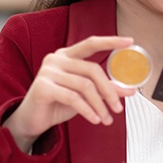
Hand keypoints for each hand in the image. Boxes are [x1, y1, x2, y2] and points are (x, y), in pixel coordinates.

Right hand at [4, 35, 136, 151]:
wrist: (32, 120)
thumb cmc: (58, 103)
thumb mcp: (85, 95)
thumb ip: (104, 89)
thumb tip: (130, 90)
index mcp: (67, 55)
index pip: (91, 43)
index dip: (110, 42)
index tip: (129, 41)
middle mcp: (56, 59)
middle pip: (92, 69)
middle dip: (109, 91)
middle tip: (118, 108)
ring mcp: (48, 71)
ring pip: (85, 86)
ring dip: (99, 105)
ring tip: (106, 119)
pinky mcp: (43, 87)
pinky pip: (72, 98)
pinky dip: (87, 110)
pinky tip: (95, 119)